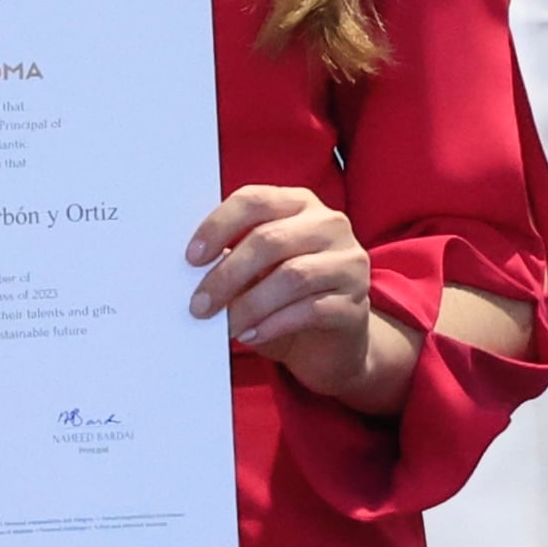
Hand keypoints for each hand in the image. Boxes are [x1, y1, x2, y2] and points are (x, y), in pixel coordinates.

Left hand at [188, 186, 414, 412]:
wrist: (331, 346)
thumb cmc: (284, 301)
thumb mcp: (255, 274)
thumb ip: (232, 259)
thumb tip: (192, 268)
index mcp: (300, 204)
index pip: (255, 200)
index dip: (219, 226)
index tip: (191, 257)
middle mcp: (330, 225)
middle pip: (271, 239)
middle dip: (228, 274)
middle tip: (199, 304)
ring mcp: (348, 263)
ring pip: (292, 276)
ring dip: (249, 304)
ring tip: (225, 325)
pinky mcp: (356, 304)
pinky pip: (311, 310)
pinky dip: (273, 324)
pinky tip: (251, 335)